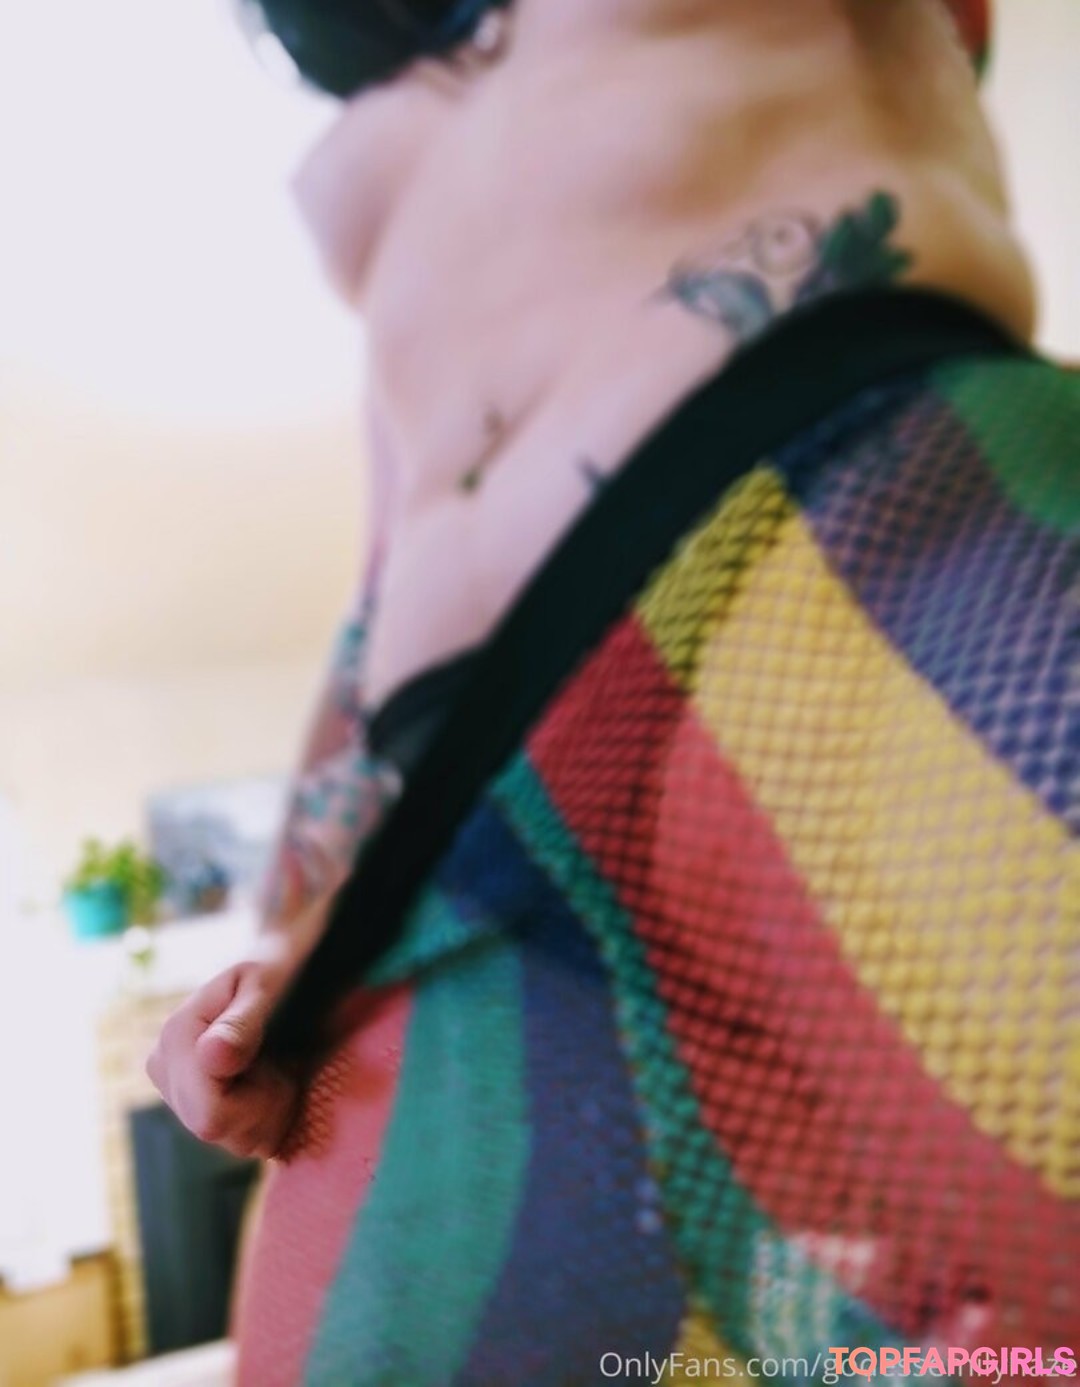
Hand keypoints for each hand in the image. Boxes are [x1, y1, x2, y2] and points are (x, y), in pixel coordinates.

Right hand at [146, 897, 328, 1159]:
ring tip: (280, 1069)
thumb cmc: (275, 967)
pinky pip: (237, 1138)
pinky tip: (272, 1082)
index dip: (256, 1104)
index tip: (281, 1067)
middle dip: (263, 1107)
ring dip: (269, 1111)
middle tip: (286, 1066)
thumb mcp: (266, 983)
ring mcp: (176, 1088)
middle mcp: (164, 1068)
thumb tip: (211, 1058)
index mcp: (176, 1038)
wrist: (275, 961)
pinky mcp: (194, 1103)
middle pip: (218, 1132)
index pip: (210, 1116)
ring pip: (231, 1140)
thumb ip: (242, 1023)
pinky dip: (265, 1117)